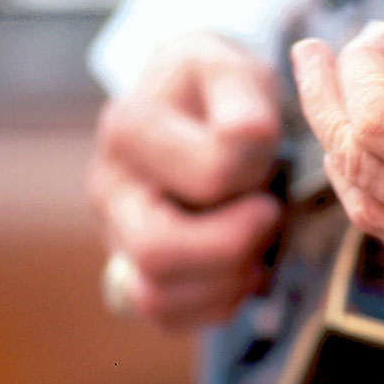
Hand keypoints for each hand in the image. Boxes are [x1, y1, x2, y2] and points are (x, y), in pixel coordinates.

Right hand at [88, 33, 281, 329]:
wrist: (196, 103)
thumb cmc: (217, 86)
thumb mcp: (231, 66)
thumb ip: (243, 96)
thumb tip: (248, 139)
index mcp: (129, 129)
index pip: (210, 174)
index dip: (255, 173)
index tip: (272, 156)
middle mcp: (110, 189)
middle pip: (159, 252)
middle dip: (234, 243)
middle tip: (271, 212)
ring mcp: (117, 236)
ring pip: (157, 298)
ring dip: (228, 280)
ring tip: (260, 240)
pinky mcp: (135, 271)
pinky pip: (168, 317)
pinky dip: (219, 303)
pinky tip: (246, 266)